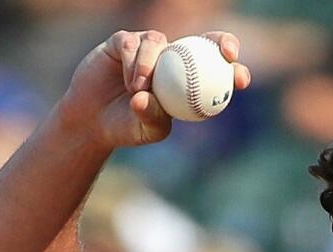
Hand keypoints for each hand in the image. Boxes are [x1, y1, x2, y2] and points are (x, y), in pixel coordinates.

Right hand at [57, 30, 251, 148]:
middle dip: (221, 41)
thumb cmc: (127, 128)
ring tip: (139, 89)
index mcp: (187, 80)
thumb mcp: (146, 130)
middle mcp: (172, 59)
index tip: (241, 79)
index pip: (217, 68)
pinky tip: (130, 83)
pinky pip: (131, 43)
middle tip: (226, 53)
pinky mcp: (122, 41)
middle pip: (203, 40)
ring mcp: (148, 48)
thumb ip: (154, 117)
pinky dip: (132, 62)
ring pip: (158, 41)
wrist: (91, 121)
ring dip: (151, 64)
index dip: (234, 69)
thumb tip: (150, 98)